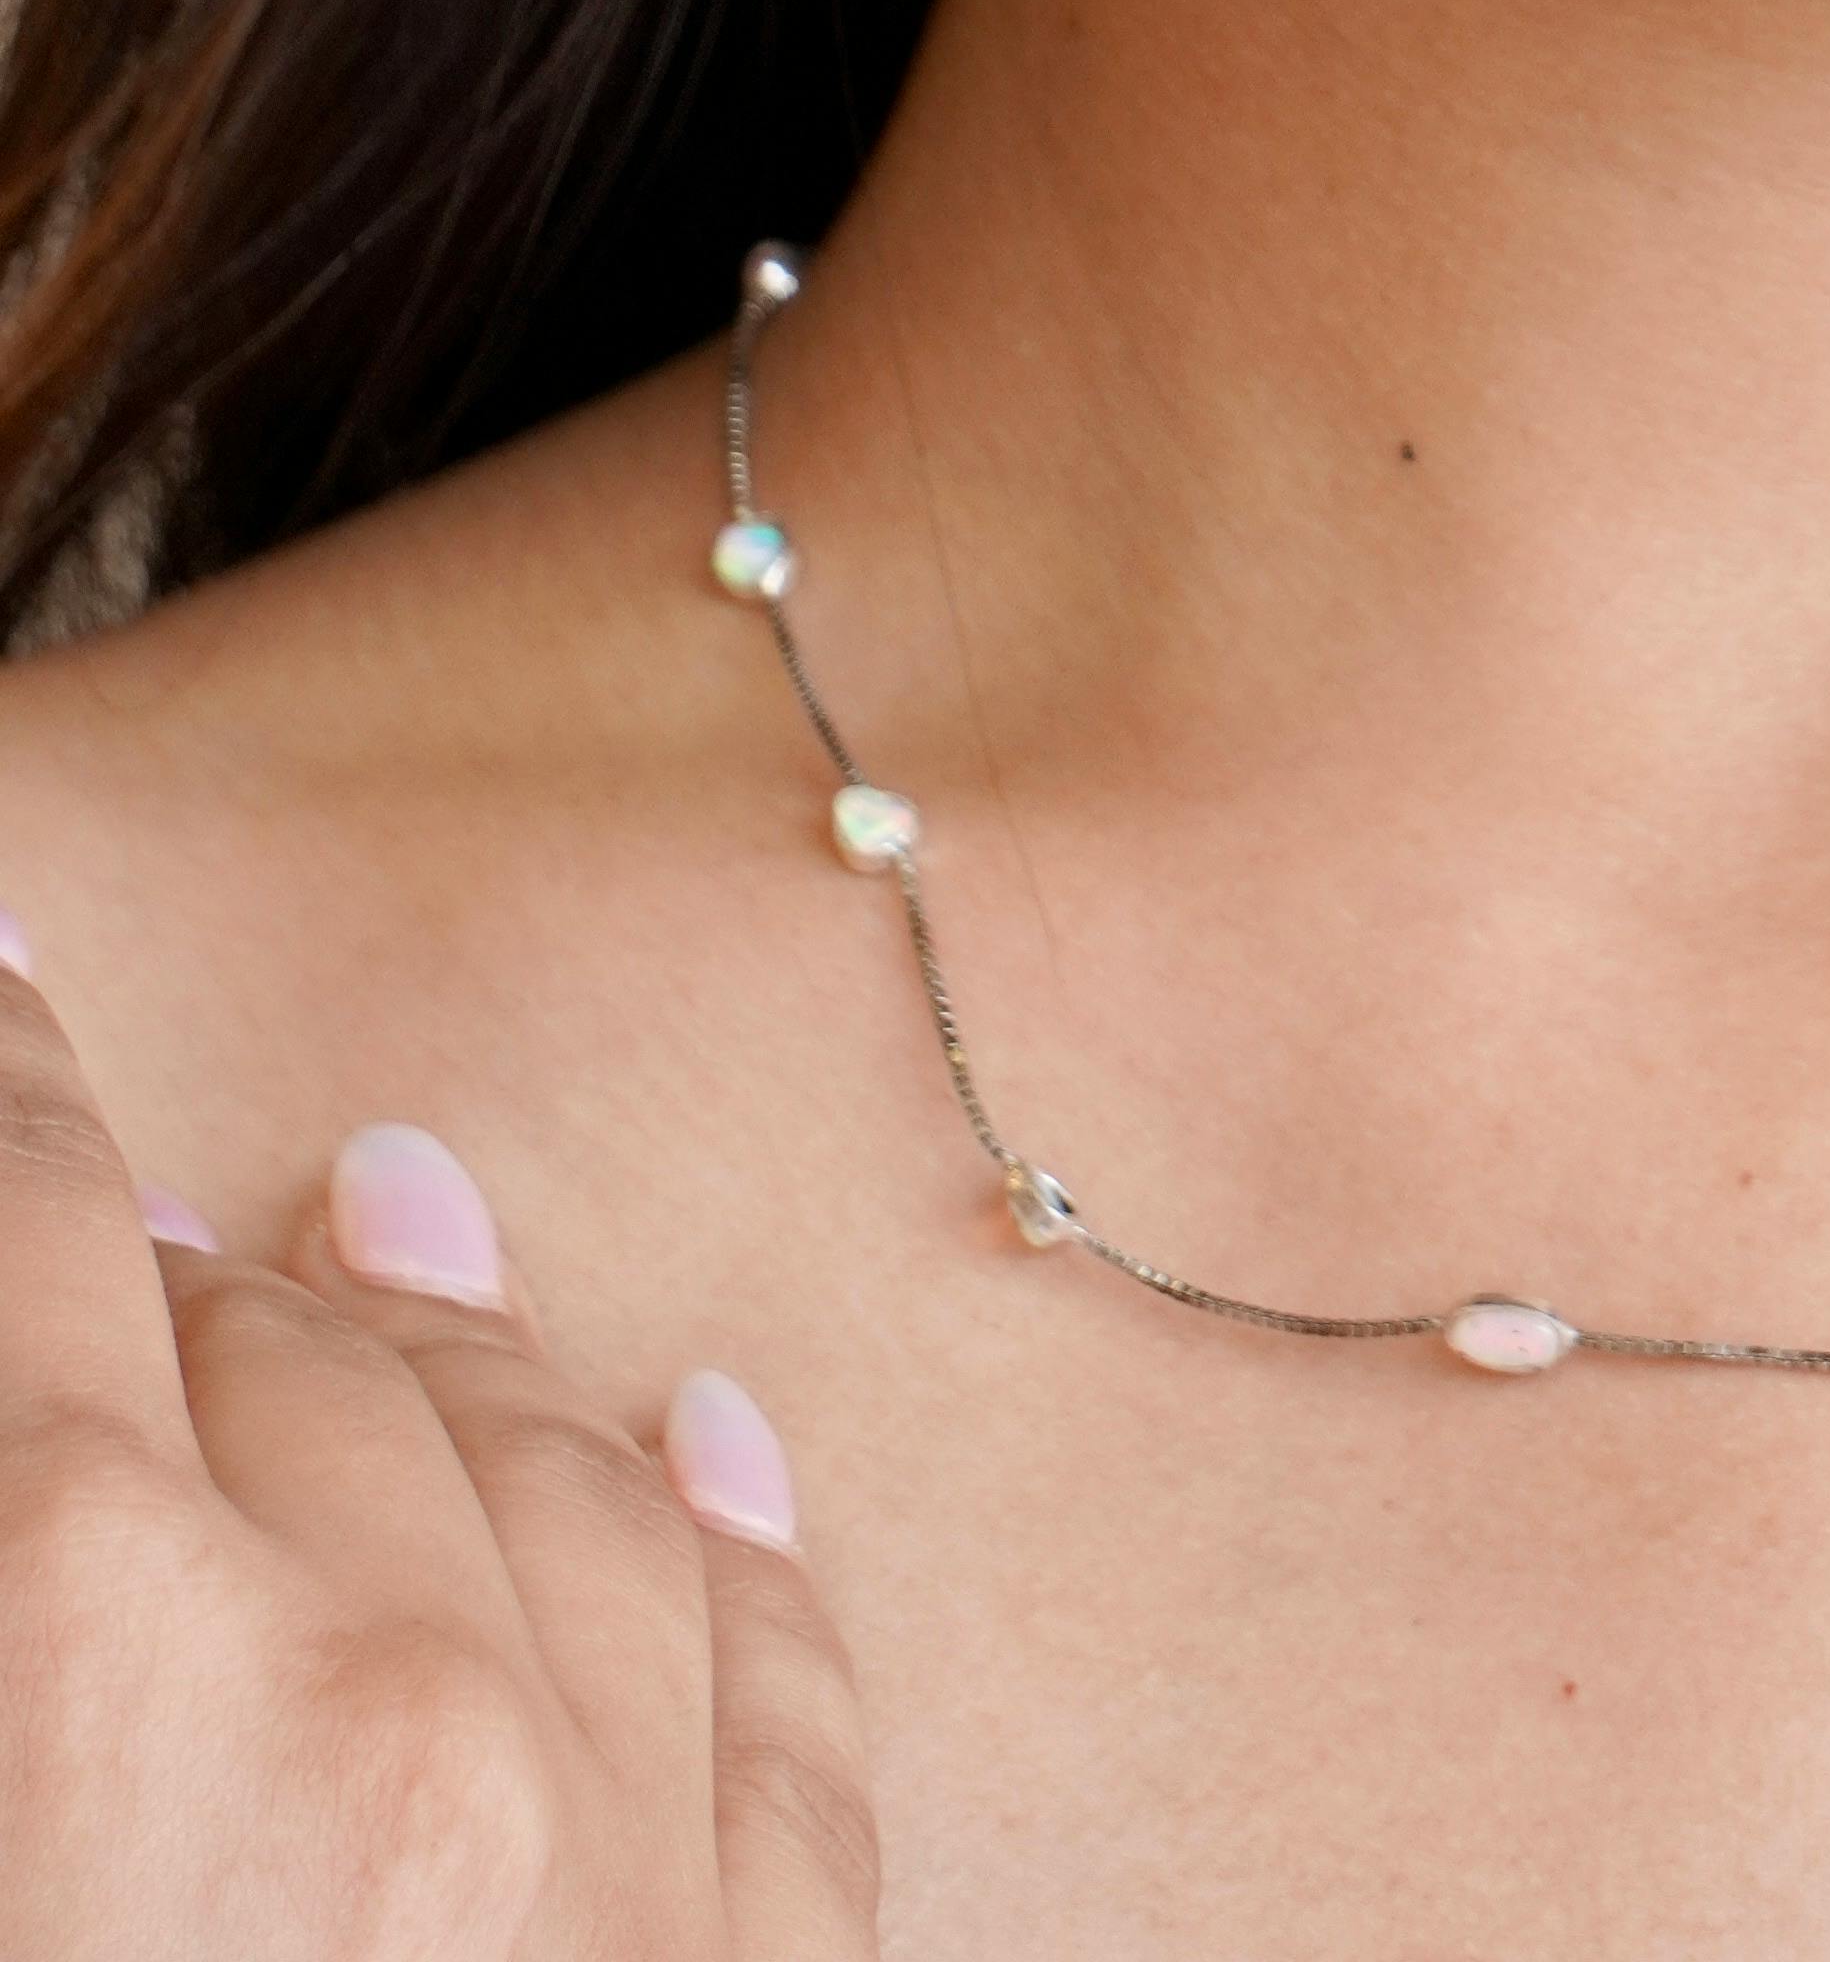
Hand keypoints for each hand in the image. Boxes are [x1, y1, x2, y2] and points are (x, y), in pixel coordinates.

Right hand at [0, 918, 875, 1951]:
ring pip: (538, 1469)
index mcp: (96, 1639)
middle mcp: (380, 1704)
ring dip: (445, 1348)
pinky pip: (762, 1702)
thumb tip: (56, 1419)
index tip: (6, 963)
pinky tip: (701, 1430)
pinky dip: (724, 1534)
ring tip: (393, 1222)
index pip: (41, 1236)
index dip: (12, 1089)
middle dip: (187, 1284)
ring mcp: (610, 1858)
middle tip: (134, 1236)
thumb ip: (13, 1561)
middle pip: (279, 1356)